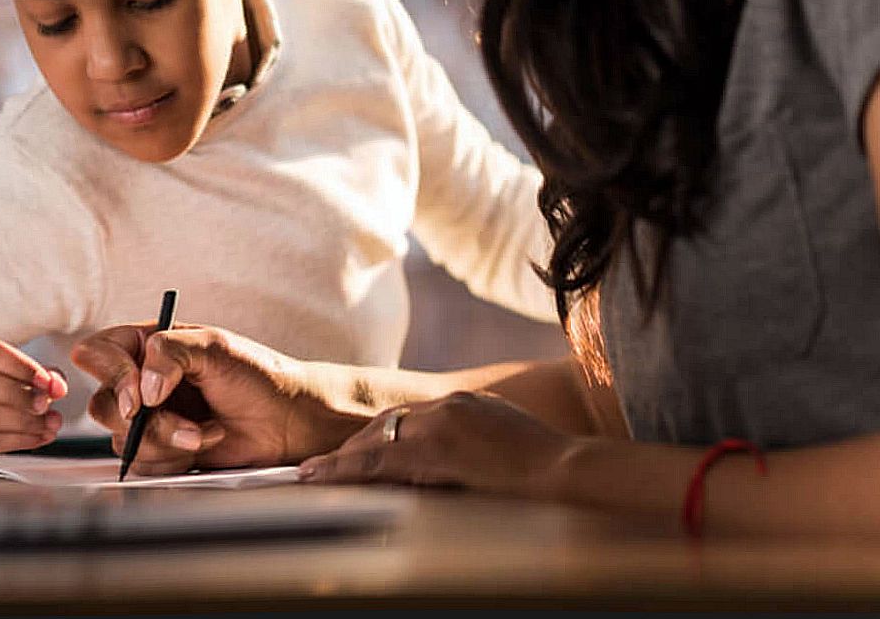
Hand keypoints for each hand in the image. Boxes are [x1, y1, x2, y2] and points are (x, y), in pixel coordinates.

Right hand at [0, 338, 67, 474]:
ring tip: (47, 424)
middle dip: (17, 393)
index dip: (19, 364)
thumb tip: (58, 384)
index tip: (46, 380)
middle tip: (45, 404)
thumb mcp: (10, 380)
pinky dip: (16, 440)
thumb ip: (39, 378)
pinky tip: (37, 438)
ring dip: (21, 421)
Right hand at [71, 323, 365, 475]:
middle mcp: (141, 381)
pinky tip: (203, 446)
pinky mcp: (159, 450)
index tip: (144, 395)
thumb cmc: (256, 374)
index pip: (97, 354)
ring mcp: (148, 419)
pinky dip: (173, 460)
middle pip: (103, 405)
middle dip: (149, 422)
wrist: (286, 421)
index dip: (113, 376)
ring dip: (168, 442)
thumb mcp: (214, 347)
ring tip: (205, 432)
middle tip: (188, 424)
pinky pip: (141, 465)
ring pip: (121, 441)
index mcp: (147, 345)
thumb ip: (170, 352)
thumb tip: (143, 388)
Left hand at [296, 390, 574, 495]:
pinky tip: (323, 476)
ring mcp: (440, 423)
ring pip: (377, 438)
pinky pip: (380, 460)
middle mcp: (448, 405)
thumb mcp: (508, 442)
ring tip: (314, 474)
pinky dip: (347, 469)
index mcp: (465, 403)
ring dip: (344, 458)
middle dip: (356, 445)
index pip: (410, 416)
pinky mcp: (436, 448)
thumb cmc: (549, 468)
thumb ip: (478, 441)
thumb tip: (460, 460)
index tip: (359, 448)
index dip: (379, 434)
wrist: (566, 471)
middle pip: (387, 422)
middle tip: (325, 465)